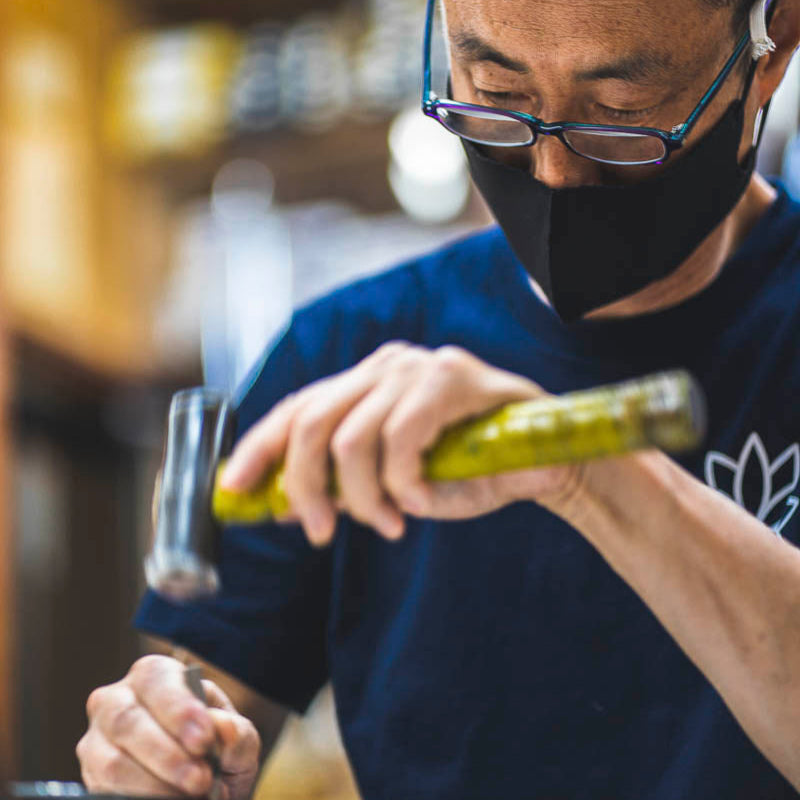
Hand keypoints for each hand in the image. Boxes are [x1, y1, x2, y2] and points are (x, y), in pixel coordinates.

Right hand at [77, 655, 260, 799]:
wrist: (201, 789)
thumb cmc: (218, 753)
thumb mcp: (238, 741)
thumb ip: (237, 734)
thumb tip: (223, 726)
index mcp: (156, 675)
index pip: (156, 680)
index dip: (178, 710)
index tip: (203, 741)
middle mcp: (117, 700)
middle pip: (126, 720)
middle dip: (166, 755)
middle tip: (201, 780)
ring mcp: (96, 741)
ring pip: (112, 763)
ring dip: (153, 786)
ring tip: (191, 798)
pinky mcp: (90, 778)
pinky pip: (104, 791)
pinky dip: (138, 799)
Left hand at [220, 342, 582, 545]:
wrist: (539, 461)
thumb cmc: (466, 471)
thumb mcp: (394, 483)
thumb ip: (346, 484)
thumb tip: (284, 507)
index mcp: (364, 383)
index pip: (297, 408)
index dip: (259, 447)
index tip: (232, 488)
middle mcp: (382, 366)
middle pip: (310, 423)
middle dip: (306, 488)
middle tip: (318, 533)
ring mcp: (414, 367)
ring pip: (350, 438)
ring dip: (362, 497)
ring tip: (390, 525)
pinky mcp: (448, 378)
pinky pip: (399, 439)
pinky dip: (402, 484)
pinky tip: (422, 502)